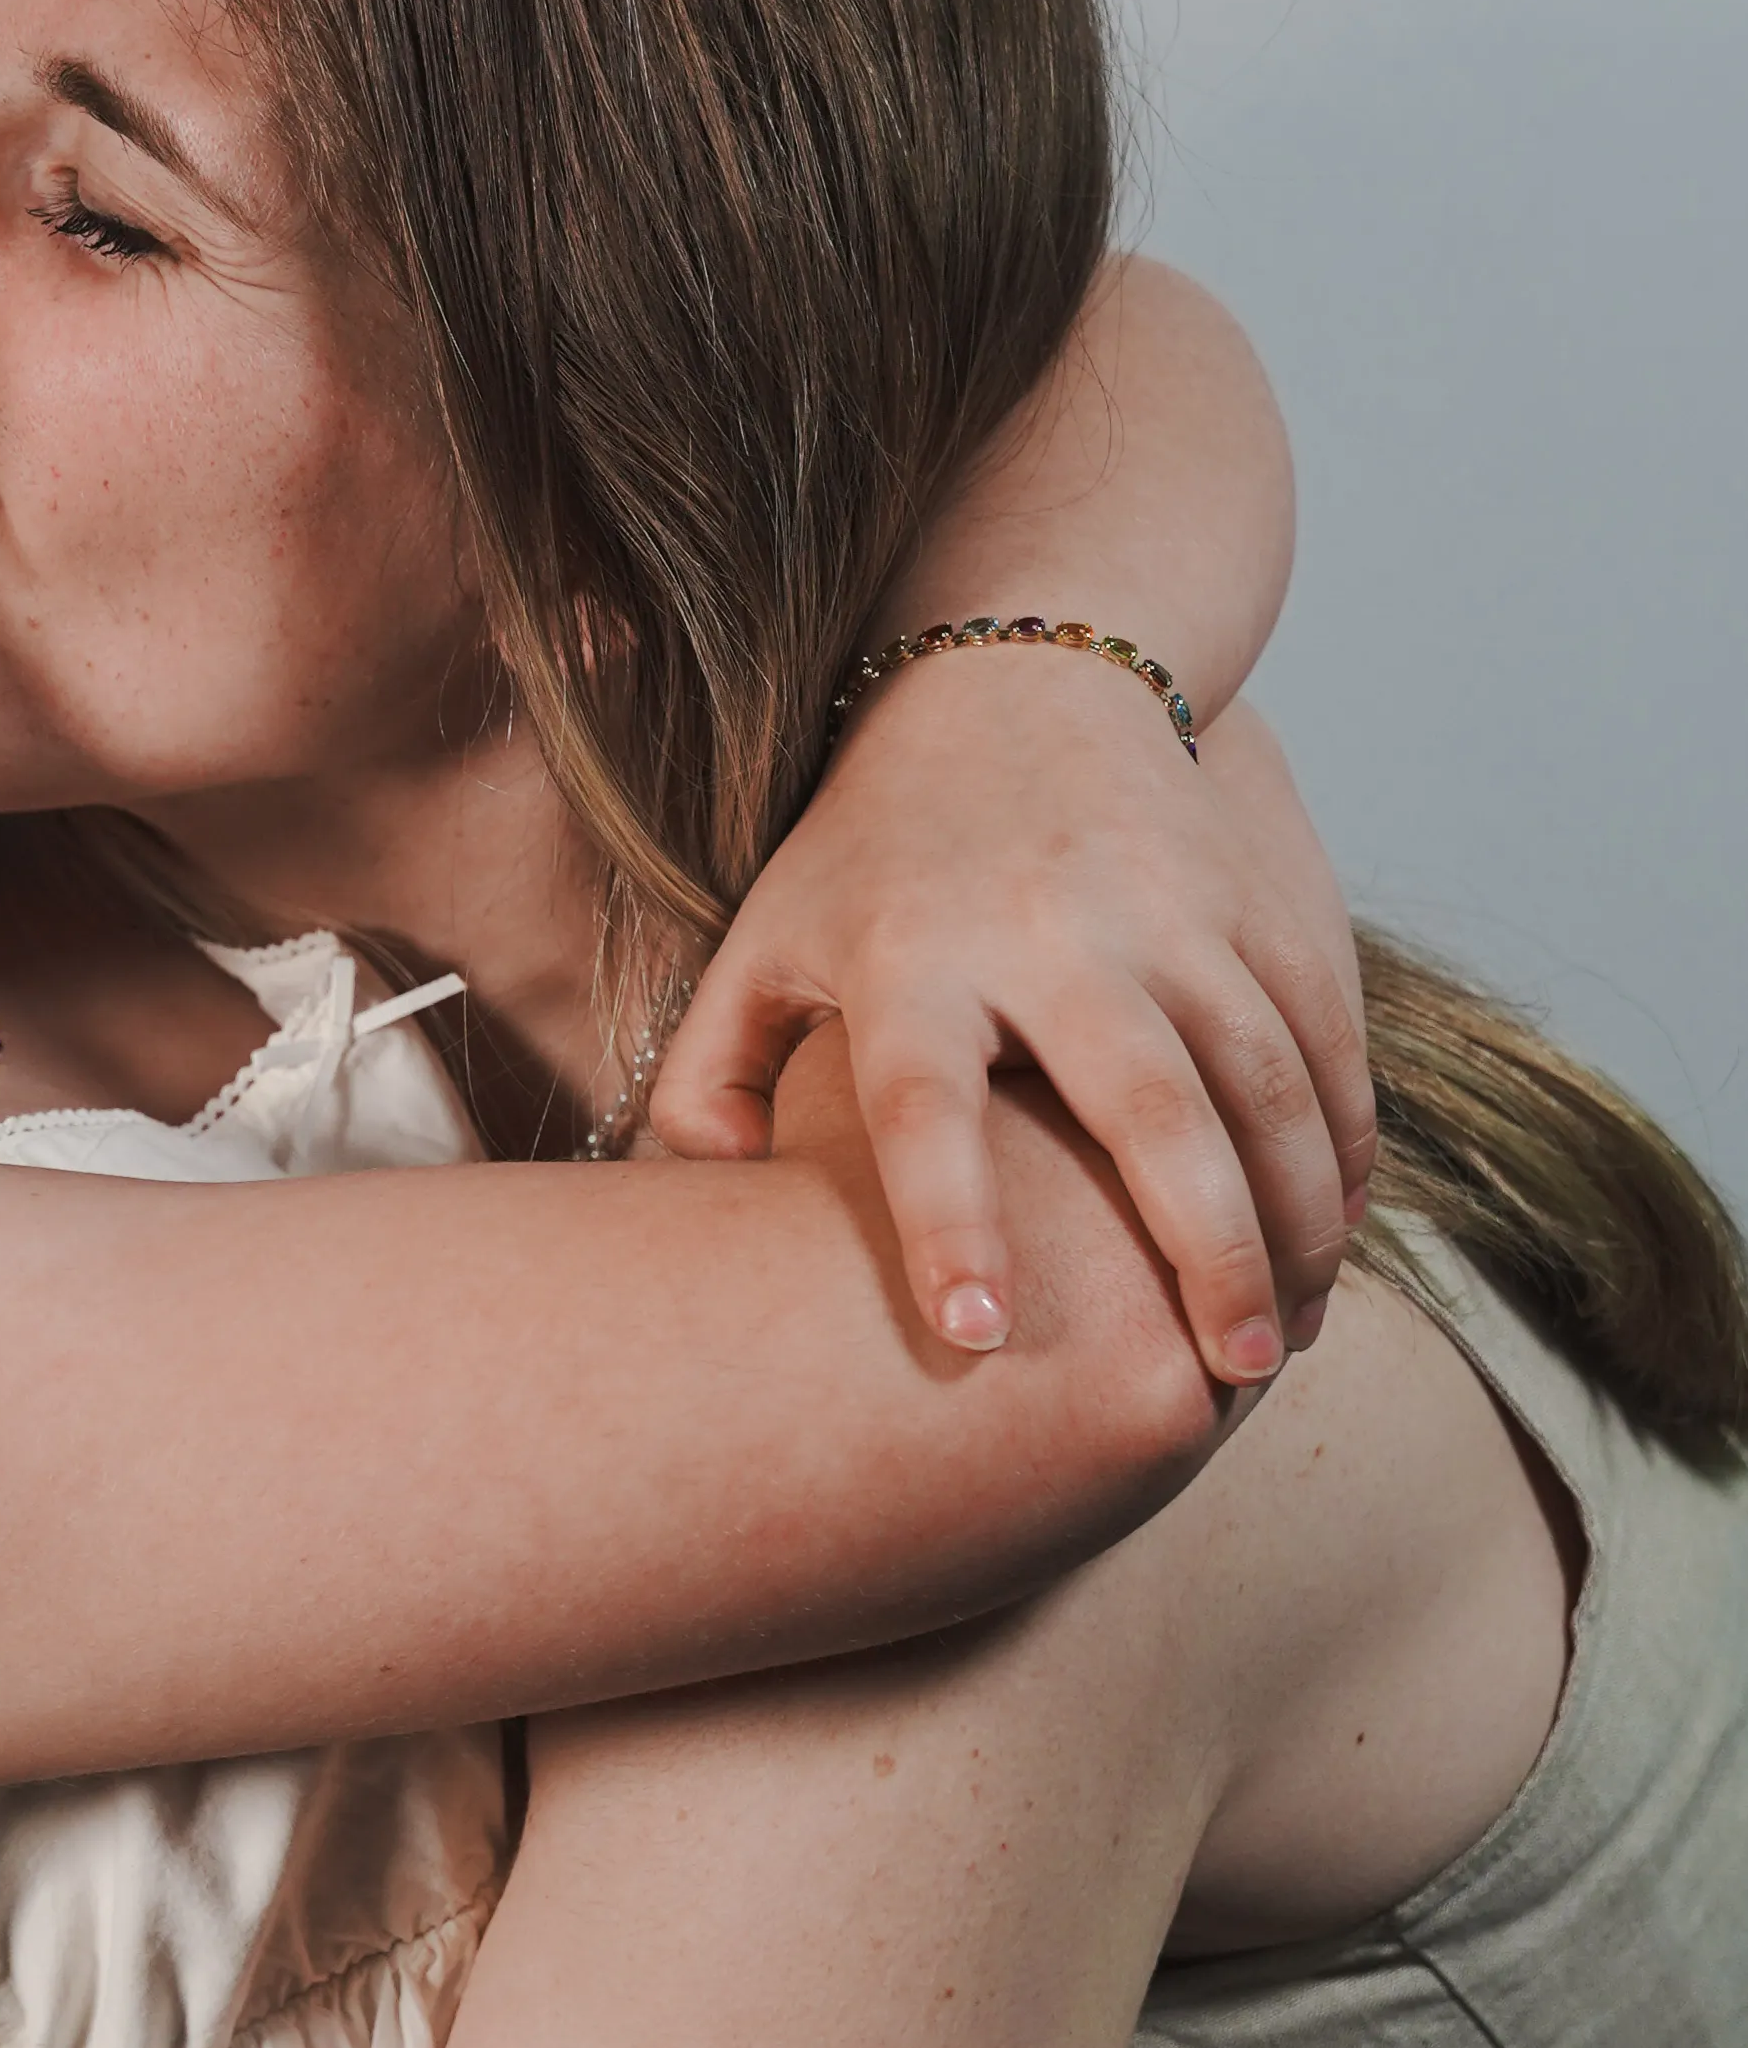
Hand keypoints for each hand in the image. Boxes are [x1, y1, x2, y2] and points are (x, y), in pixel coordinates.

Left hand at [651, 669, 1372, 1386]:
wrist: (1017, 672)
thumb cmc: (872, 849)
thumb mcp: (770, 937)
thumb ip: (714, 1068)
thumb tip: (704, 1193)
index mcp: (914, 959)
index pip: (927, 1107)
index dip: (950, 1220)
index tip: (973, 1336)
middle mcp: (1052, 932)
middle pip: (1145, 1104)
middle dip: (1200, 1246)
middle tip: (1227, 1375)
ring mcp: (1170, 909)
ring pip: (1262, 1079)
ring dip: (1295, 1216)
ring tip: (1285, 1338)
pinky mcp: (1255, 894)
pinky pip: (1320, 1036)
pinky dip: (1342, 1139)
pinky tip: (1335, 1232)